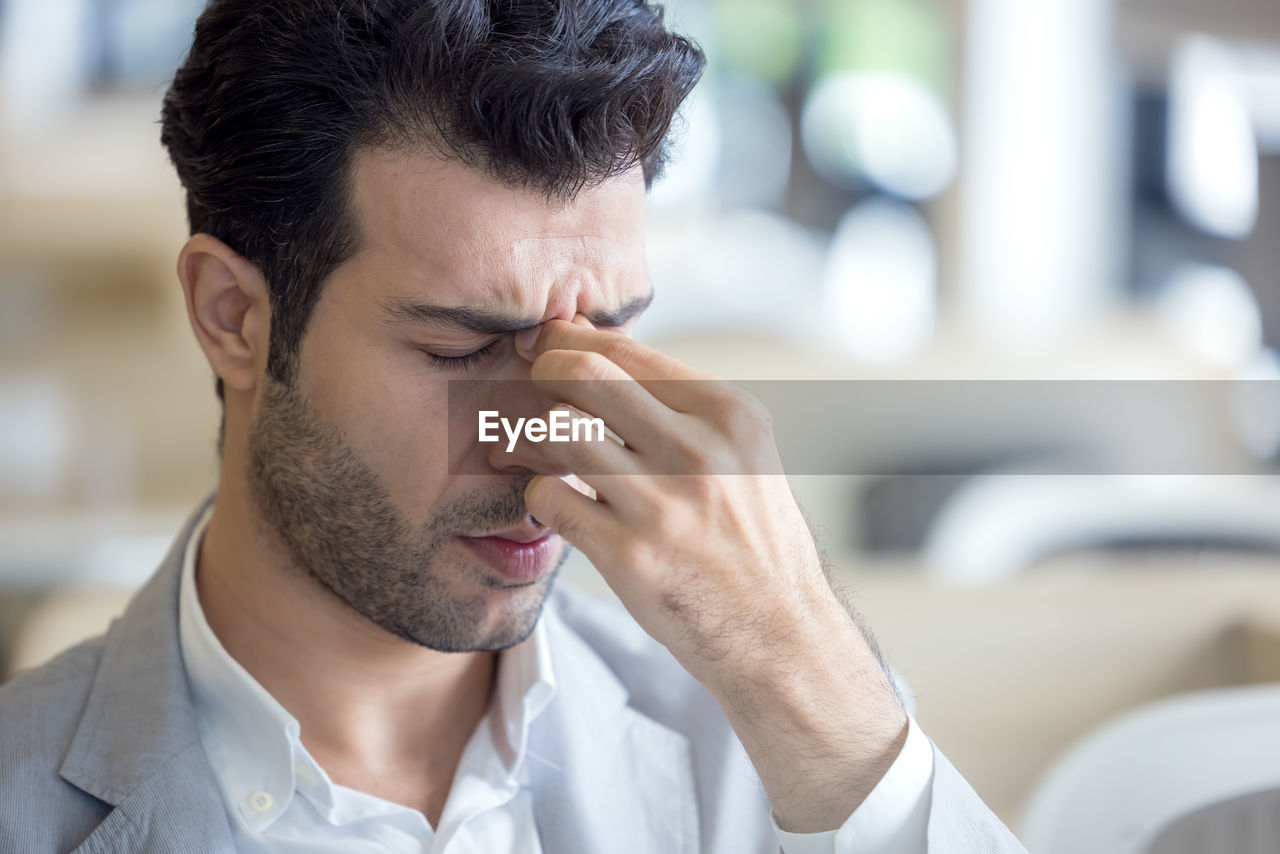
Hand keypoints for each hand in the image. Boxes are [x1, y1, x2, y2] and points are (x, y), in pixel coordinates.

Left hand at [514, 317, 907, 832]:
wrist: (778, 632)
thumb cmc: (752, 540)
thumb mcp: (743, 454)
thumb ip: (682, 408)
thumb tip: (596, 358)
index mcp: (729, 414)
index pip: (626, 350)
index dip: (570, 342)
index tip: (548, 349)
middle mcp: (698, 450)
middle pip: (583, 375)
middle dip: (543, 374)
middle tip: (531, 392)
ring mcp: (661, 503)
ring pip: (557, 431)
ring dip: (531, 438)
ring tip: (530, 452)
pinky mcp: (628, 554)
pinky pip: (548, 498)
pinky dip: (539, 497)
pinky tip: (556, 505)